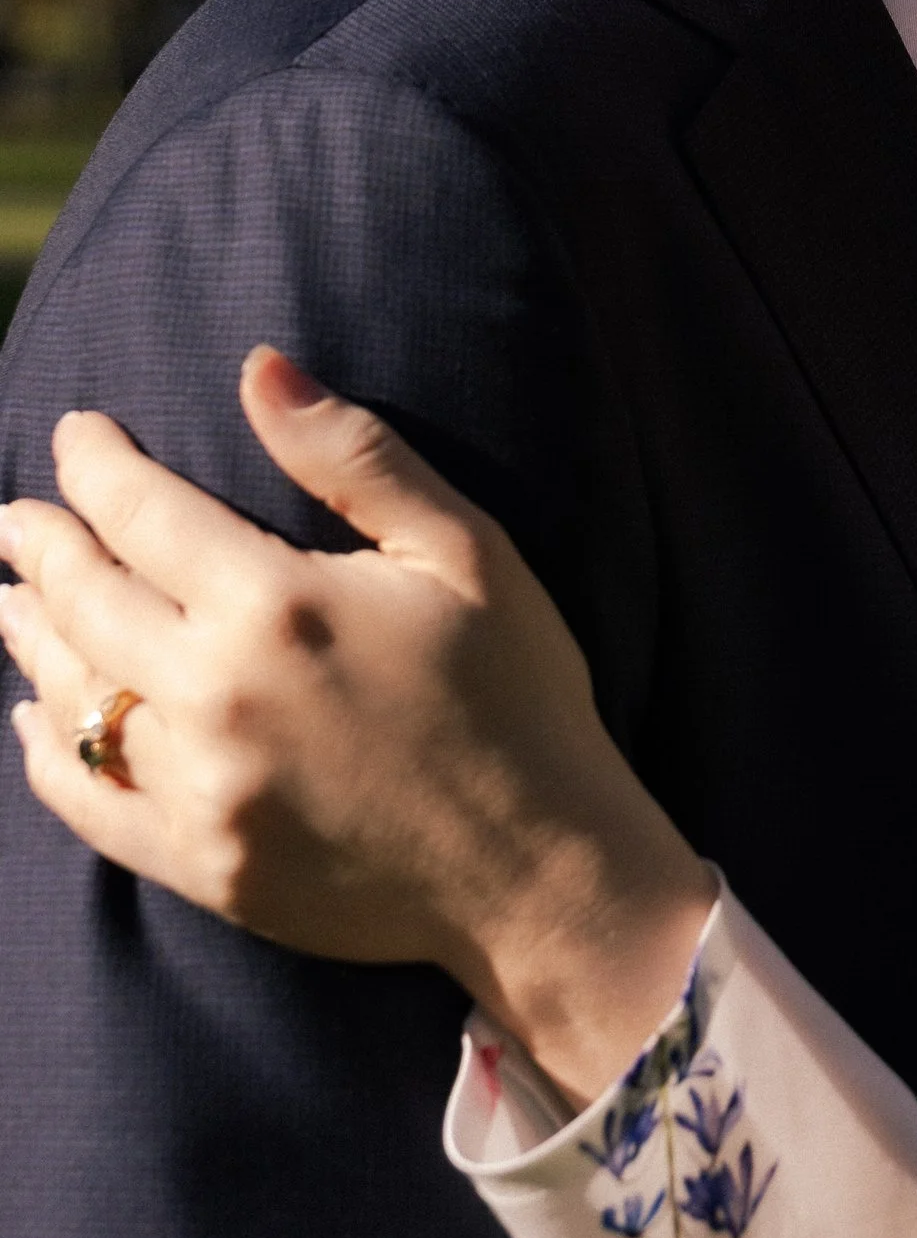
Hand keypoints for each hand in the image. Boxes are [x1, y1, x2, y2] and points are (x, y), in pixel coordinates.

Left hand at [0, 352, 709, 1102]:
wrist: (543, 871)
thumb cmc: (519, 692)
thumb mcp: (464, 549)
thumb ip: (353, 457)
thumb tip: (258, 366)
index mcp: (277, 606)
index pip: (141, 512)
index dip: (94, 464)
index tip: (74, 432)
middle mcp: (217, 697)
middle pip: (86, 601)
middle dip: (41, 545)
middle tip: (15, 516)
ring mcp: (201, 791)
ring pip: (73, 698)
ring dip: (33, 637)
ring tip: (11, 596)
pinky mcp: (202, 868)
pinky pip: (88, 805)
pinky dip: (47, 756)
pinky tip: (33, 722)